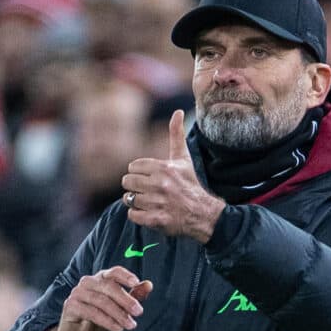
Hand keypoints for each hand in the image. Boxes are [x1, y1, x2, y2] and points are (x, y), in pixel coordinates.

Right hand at [49, 266, 152, 330]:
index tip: (136, 282)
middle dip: (126, 300)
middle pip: (109, 286)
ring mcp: (78, 292)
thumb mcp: (119, 307)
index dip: (125, 275)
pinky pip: (91, 312)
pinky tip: (117, 328)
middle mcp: (88, 281)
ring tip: (130, 324)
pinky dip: (106, 321)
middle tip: (139, 311)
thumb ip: (133, 295)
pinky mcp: (70, 305)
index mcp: (101, 277)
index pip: (114, 272)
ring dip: (118, 314)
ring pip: (101, 300)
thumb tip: (149, 285)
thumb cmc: (100, 317)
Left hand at [121, 110, 224, 242]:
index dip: (140, 173)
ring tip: (151, 202)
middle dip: (135, 187)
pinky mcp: (156, 220)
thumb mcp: (183, 158)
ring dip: (137, 201)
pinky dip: (138, 215)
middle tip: (147, 190)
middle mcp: (160, 184)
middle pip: (127, 182)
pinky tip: (150, 212)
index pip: (133, 167)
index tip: (150, 178)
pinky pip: (132, 215)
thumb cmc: (191, 184)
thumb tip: (178, 111)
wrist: (203, 213)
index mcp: (164, 168)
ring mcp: (158, 203)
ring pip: (129, 199)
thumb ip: (177, 134)